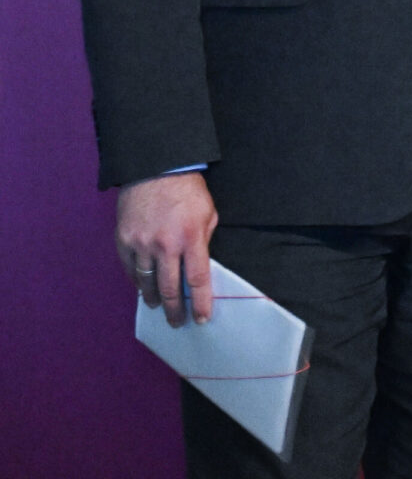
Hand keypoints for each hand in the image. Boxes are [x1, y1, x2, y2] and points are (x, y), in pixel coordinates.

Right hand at [116, 172, 217, 325]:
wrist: (154, 169)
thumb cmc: (187, 191)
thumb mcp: (208, 213)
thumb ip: (205, 241)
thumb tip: (200, 266)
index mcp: (191, 238)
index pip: (198, 280)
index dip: (201, 303)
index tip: (202, 318)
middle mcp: (165, 245)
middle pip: (170, 288)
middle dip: (176, 310)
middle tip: (178, 322)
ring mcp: (141, 244)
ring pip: (146, 283)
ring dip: (154, 299)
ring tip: (160, 307)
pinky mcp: (123, 240)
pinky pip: (130, 269)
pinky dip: (137, 281)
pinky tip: (143, 287)